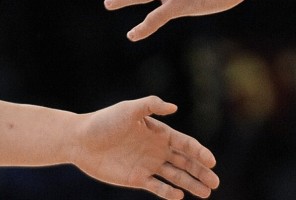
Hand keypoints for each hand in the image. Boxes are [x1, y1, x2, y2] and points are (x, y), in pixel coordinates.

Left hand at [74, 96, 218, 198]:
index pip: (184, 143)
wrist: (80, 139)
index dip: (198, 152)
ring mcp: (147, 164)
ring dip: (191, 184)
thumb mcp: (128, 109)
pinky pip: (158, 187)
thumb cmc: (104, 121)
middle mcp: (155, 149)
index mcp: (157, 132)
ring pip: (175, 176)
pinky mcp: (136, 178)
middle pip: (185, 162)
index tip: (210, 161)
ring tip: (206, 193)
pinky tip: (179, 196)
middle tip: (215, 182)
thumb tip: (174, 107)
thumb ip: (150, 105)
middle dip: (201, 171)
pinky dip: (169, 192)